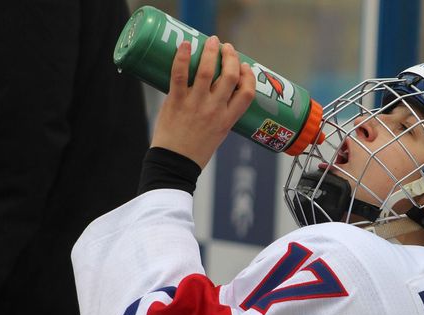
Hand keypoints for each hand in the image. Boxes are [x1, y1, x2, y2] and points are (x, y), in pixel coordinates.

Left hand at [151, 35, 255, 168]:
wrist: (174, 164)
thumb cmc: (196, 151)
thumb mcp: (218, 135)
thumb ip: (221, 115)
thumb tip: (218, 93)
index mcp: (228, 120)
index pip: (247, 93)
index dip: (249, 76)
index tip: (245, 66)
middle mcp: (214, 110)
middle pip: (229, 76)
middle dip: (231, 57)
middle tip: (227, 48)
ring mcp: (195, 105)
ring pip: (207, 71)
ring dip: (211, 52)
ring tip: (212, 41)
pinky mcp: (176, 102)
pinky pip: (179, 75)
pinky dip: (182, 57)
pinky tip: (186, 45)